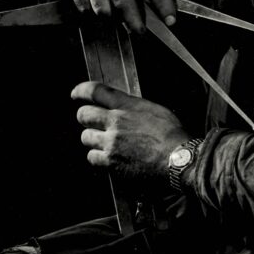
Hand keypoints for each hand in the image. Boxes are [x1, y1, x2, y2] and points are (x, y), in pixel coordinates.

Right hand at [62, 0, 174, 33]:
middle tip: (140, 32)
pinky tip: (100, 10)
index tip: (171, 20)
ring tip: (118, 19)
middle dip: (135, 24)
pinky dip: (93, 14)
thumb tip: (156, 4)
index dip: (164, 5)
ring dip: (113, 20)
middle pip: (125, 3)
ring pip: (102, 8)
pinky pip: (83, 6)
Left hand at [72, 81, 187, 180]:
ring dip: (92, 138)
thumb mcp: (154, 109)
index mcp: (126, 106)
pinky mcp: (111, 163)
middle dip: (86, 117)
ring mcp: (111, 143)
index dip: (81, 91)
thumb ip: (132, 106)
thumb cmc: (172, 134)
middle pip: (84, 115)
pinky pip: (92, 158)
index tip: (76, 94)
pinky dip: (97, 157)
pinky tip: (107, 157)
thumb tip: (121, 107)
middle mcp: (115, 122)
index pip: (95, 91)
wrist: (178, 159)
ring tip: (103, 141)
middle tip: (91, 121)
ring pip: (86, 137)